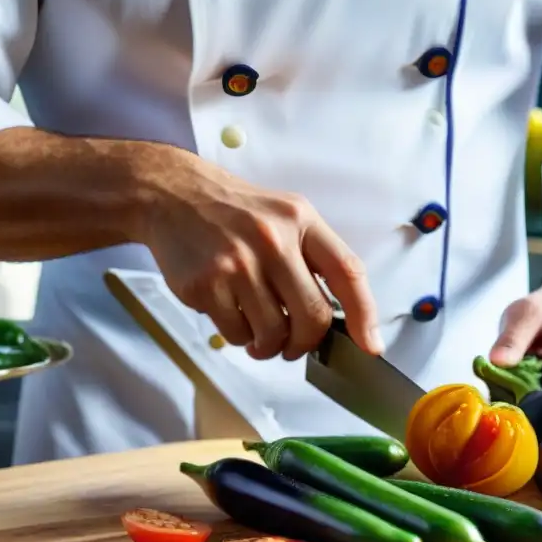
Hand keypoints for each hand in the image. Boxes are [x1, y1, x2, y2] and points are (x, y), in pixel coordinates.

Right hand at [135, 147, 381, 360]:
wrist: (171, 195)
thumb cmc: (236, 213)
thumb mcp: (286, 215)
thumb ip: (315, 257)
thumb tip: (344, 317)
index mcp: (301, 220)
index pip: (347, 272)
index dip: (364, 315)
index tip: (370, 345)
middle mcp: (273, 239)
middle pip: (312, 316)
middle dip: (306, 342)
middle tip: (294, 345)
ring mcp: (237, 263)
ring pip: (273, 333)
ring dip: (269, 345)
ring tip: (259, 331)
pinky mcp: (205, 284)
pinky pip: (236, 333)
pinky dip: (239, 336)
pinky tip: (232, 315)